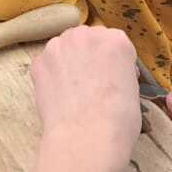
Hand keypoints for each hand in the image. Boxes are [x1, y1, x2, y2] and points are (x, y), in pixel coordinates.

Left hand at [29, 27, 142, 171]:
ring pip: (63, 49)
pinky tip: (58, 96)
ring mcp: (58, 46)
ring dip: (67, 63)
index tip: (112, 76)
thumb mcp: (133, 89)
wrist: (87, 136)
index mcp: (116, 40)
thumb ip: (119, 71)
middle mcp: (86, 35)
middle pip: (86, 40)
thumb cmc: (119, 118)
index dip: (112, 62)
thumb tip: (110, 74)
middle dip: (87, 57)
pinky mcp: (38, 62)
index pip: (114, 43)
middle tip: (90, 82)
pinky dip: (50, 76)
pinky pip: (45, 64)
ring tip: (72, 91)